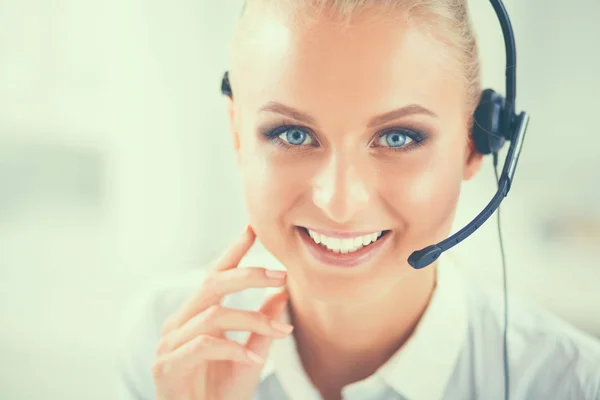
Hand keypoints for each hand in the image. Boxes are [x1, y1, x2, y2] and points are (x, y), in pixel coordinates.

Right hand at [152, 226, 291, 399]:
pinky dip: (233, 349)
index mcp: (195, 315)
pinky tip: (253, 360)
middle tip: (282, 276)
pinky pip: (203, 346)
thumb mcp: (250, 355)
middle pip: (212, 284)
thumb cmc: (222, 393)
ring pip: (213, 315)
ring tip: (279, 332)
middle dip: (249, 275)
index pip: (214, 275)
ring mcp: (170, 344)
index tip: (253, 228)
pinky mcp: (167, 366)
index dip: (233, 251)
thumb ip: (261, 325)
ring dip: (252, 320)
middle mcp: (179, 323)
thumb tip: (281, 293)